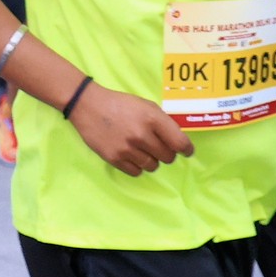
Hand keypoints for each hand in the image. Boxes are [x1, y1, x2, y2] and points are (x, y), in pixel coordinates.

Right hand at [66, 80, 193, 175]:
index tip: (187, 152)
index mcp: (152, 118)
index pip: (179, 143)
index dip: (187, 150)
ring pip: (153, 166)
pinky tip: (131, 155)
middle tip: (158, 146)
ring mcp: (128, 149)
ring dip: (151, 160)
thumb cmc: (120, 104)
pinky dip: (137, 166)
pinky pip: (136, 172)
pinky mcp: (115, 159)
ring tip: (142, 150)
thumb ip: (162, 122)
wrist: (89, 106)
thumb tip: (177, 140)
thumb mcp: (146, 106)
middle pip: (168, 157)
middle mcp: (142, 135)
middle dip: (166, 153)